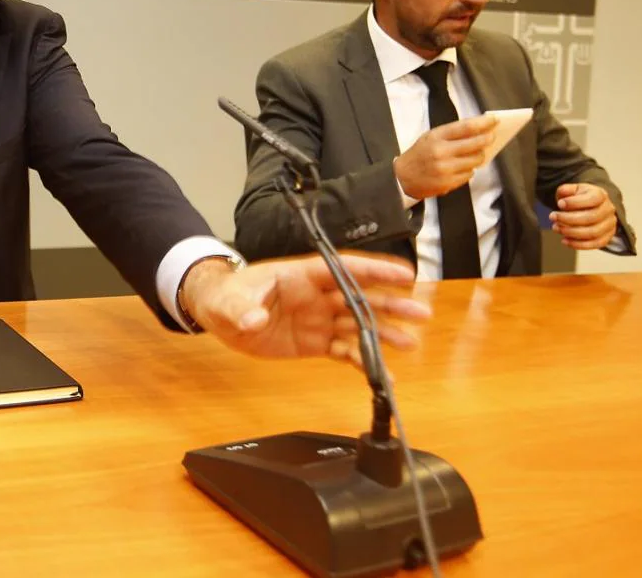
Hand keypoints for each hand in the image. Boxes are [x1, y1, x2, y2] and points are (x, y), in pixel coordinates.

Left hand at [181, 253, 428, 365]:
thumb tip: (253, 319)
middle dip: (390, 304)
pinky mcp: (314, 343)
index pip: (344, 269)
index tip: (404, 274)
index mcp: (303, 275)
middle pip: (359, 297)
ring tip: (410, 343)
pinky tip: (380, 372)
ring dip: (383, 333)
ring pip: (357, 325)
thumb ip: (243, 308)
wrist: (221, 315)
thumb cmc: (229, 295)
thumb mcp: (231, 299)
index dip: (374, 271)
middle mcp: (317, 296)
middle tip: (420, 313)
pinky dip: (361, 360)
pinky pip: (342, 350)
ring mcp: (318, 319)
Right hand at [394, 115, 497, 199]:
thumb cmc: (419, 154)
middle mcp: (441, 152)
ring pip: (476, 160)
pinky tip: (461, 167)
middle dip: (487, 139)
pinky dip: (469, 170)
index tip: (494, 120)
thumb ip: (452, 133)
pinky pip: (470, 174)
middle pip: (475, 144)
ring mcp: (446, 169)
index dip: (484, 123)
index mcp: (436, 137)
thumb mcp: (430, 137)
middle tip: (491, 136)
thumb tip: (479, 128)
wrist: (401, 178)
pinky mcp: (449, 183)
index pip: (466, 127)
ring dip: (479, 156)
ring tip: (473, 154)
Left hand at [550, 183, 617, 249]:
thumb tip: (562, 192)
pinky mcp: (607, 237)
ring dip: (571, 232)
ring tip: (555, 228)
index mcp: (601, 195)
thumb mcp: (572, 190)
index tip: (559, 204)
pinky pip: (595, 244)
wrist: (590, 207)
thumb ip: (566, 189)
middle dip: (568, 219)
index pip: (592, 199)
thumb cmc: (579, 198)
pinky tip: (564, 240)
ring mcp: (610, 224)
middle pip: (591, 217)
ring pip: (593, 232)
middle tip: (553, 217)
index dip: (575, 202)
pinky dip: (579, 245)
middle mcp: (608, 210)